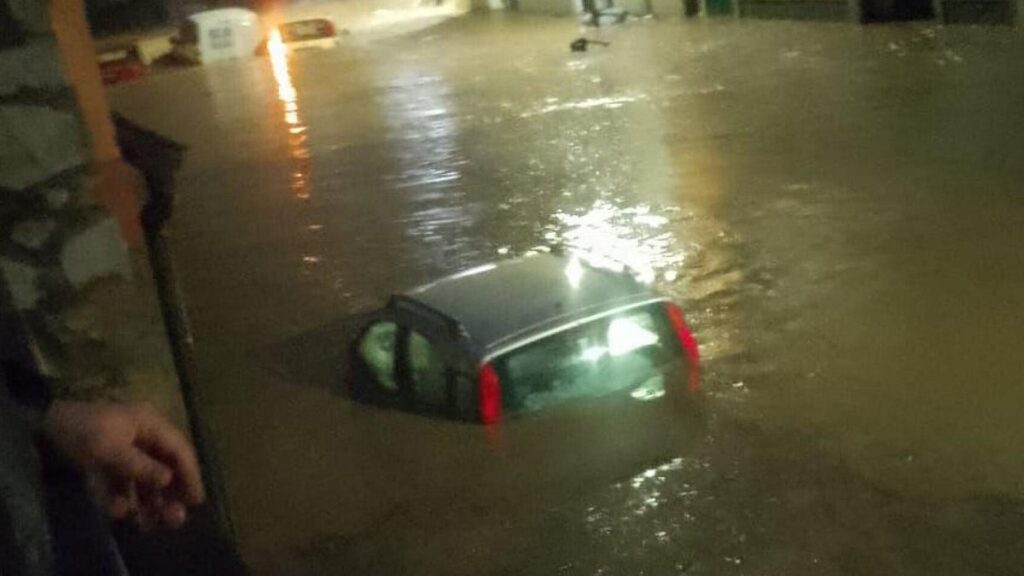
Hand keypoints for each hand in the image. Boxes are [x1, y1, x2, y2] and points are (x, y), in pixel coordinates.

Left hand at [44, 401, 204, 529]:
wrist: (42, 427)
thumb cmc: (82, 431)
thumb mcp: (110, 449)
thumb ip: (140, 466)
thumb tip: (168, 480)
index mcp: (150, 424)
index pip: (179, 450)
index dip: (190, 474)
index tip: (196, 500)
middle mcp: (144, 436)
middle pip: (166, 467)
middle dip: (169, 494)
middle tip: (174, 519)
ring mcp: (127, 449)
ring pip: (146, 478)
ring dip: (147, 501)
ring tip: (147, 524)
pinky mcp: (110, 461)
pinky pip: (124, 482)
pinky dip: (124, 497)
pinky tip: (119, 512)